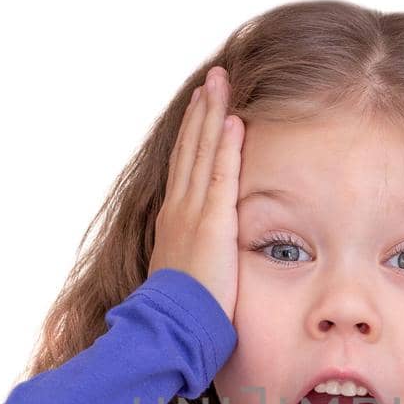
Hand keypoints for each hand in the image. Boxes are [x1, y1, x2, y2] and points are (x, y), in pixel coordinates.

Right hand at [150, 65, 243, 321]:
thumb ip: (196, 255)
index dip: (193, 132)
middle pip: (190, 147)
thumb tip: (204, 255)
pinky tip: (233, 121)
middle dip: (201, 110)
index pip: (184, 165)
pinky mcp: (211, 223)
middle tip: (212, 78)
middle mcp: (178, 207)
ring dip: (212, 115)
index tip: (202, 105)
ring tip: (220, 83)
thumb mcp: (185, 273)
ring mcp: (192, 212)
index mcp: (172, 218)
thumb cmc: (181, 310)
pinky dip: (225, 146)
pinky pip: (219, 175)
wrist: (170, 325)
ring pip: (202, 152)